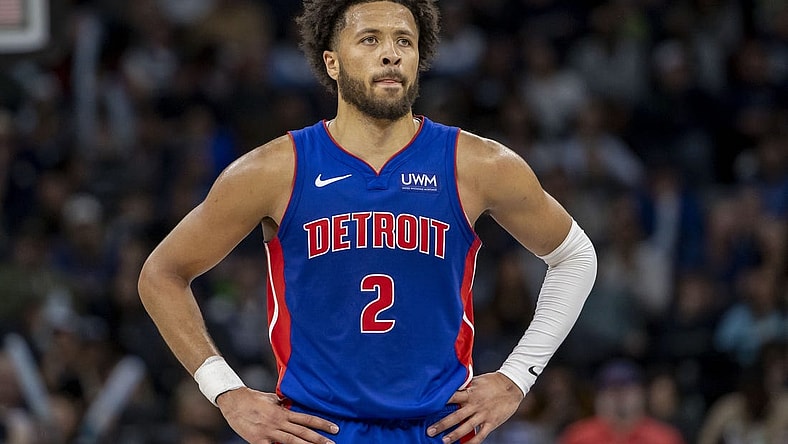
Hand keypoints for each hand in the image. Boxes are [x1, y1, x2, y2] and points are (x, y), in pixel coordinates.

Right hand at [216, 387, 338, 443]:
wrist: (233, 401)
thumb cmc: (252, 398)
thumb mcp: (271, 398)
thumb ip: (283, 403)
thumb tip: (292, 402)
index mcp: (283, 412)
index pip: (307, 418)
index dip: (322, 423)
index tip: (334, 428)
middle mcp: (278, 422)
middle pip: (303, 432)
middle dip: (319, 439)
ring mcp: (268, 432)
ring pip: (291, 442)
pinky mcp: (257, 441)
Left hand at [427, 372, 523, 443]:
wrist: (512, 386)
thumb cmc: (492, 382)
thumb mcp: (476, 380)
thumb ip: (465, 387)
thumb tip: (450, 387)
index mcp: (470, 393)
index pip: (452, 397)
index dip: (440, 402)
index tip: (428, 408)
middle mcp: (475, 405)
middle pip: (456, 416)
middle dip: (442, 424)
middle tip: (430, 431)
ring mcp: (483, 415)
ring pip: (466, 427)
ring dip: (454, 435)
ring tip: (444, 441)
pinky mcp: (491, 422)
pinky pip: (481, 435)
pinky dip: (473, 442)